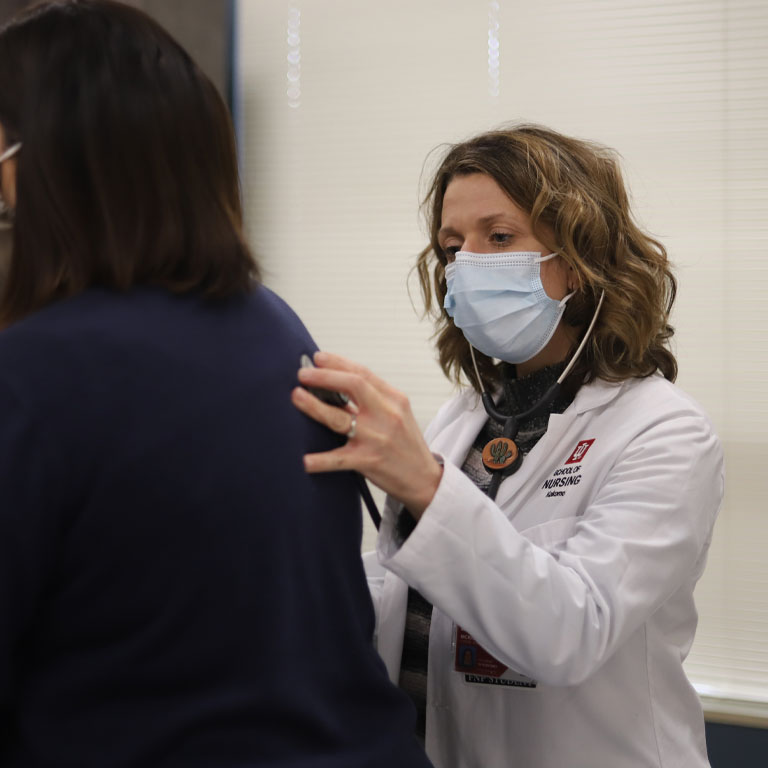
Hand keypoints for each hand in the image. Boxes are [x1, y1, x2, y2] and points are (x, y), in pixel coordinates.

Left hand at [291, 351, 442, 517]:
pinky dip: (320, 460)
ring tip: (296, 396)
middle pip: (353, 385)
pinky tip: (304, 460)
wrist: (424, 479)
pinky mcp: (369, 461)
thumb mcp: (398, 414)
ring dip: (314, 406)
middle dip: (324, 376)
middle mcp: (387, 415)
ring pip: (339, 418)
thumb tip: (336, 382)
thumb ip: (373, 399)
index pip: (363, 373)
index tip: (317, 358)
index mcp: (394, 399)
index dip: (337, 363)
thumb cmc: (406, 444)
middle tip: (302, 374)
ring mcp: (377, 438)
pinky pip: (339, 459)